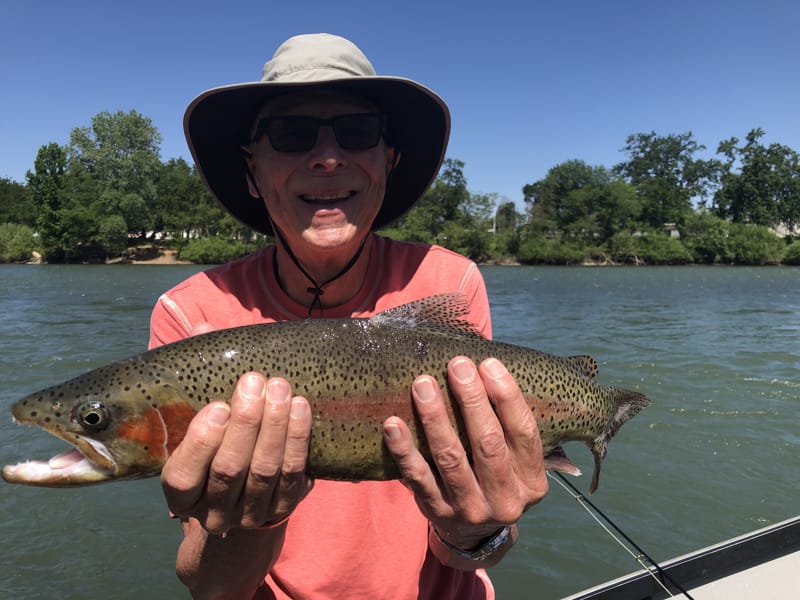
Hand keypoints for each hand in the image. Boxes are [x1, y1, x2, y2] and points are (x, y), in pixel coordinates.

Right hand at [160, 325, 313, 534]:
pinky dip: (298, 440)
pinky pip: (294, 475)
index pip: (182, 476)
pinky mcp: (283, 508)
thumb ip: (197, 378)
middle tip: (255, 381)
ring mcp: (250, 514)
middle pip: (229, 470)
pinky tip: (301, 408)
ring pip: (265, 471)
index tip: (218, 406)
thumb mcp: (198, 419)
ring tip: (281, 388)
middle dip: (245, 423)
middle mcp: (213, 512)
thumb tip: (203, 328)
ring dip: (276, 426)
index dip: (200, 442)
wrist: (246, 495)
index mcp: (181, 495)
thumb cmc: (217, 443)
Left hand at [383, 356, 546, 553]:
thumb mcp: (515, 461)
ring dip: (435, 418)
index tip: (488, 364)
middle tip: (456, 365)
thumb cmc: (494, 476)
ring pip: (450, 458)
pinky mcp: (437, 512)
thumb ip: (507, 425)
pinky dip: (404, 450)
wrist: (473, 532)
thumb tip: (485, 366)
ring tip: (423, 385)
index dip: (507, 396)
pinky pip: (417, 477)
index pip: (524, 433)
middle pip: (488, 443)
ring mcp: (470, 509)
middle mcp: (505, 500)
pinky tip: (393, 424)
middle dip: (471, 399)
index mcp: (532, 482)